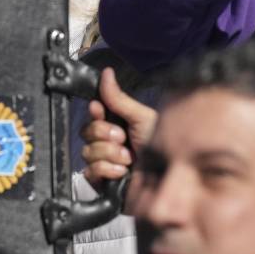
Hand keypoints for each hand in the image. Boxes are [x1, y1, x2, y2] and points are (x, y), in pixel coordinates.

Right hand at [80, 68, 156, 184]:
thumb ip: (119, 98)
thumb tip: (106, 72)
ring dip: (110, 154)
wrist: (168, 180)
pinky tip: (122, 172)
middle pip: (86, 131)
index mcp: (118, 125)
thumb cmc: (161, 148)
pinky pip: (89, 171)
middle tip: (124, 139)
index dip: (95, 112)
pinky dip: (107, 170)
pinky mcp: (102, 181)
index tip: (100, 110)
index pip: (94, 114)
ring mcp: (104, 162)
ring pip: (87, 151)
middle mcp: (109, 143)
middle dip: (106, 135)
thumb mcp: (141, 118)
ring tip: (129, 159)